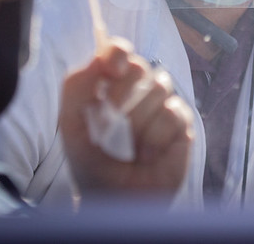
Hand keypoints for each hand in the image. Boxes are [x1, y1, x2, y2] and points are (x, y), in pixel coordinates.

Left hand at [60, 38, 192, 197]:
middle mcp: (139, 91)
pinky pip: (172, 112)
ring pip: (158, 86)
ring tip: (130, 147)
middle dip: (123, 93)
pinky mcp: (182, 124)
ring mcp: (162, 105)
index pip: (118, 52)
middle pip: (140, 66)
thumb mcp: (71, 125)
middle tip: (112, 120)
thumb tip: (99, 57)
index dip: (117, 52)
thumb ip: (77, 87)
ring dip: (138, 121)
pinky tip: (148, 155)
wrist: (115, 202)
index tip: (111, 69)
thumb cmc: (93, 164)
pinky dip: (156, 136)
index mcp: (110, 86)